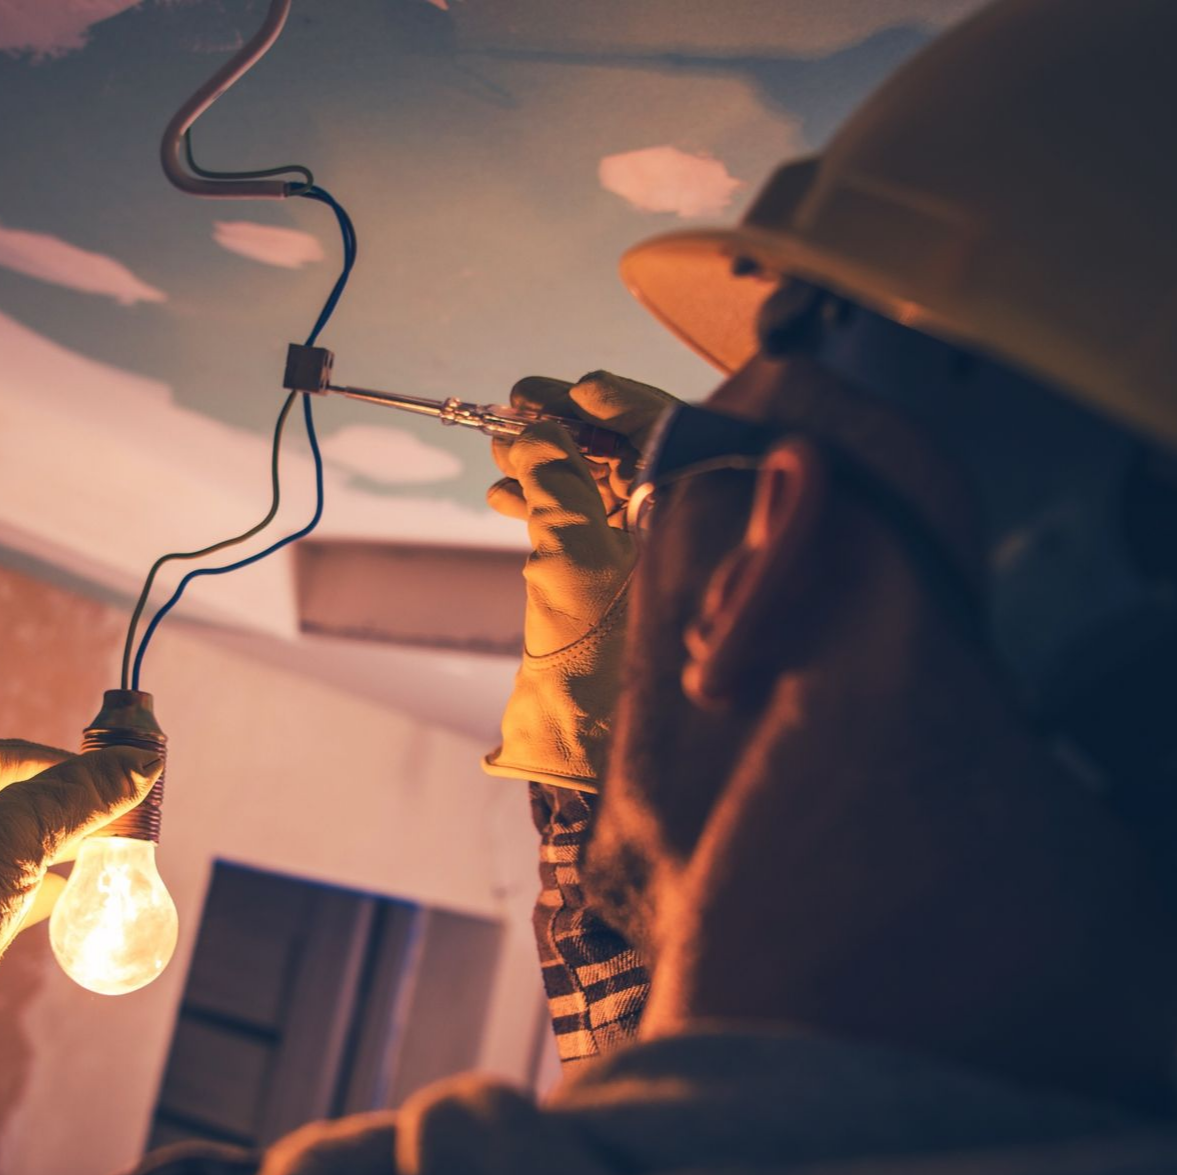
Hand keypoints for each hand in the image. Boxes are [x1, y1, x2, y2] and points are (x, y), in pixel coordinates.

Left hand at [0, 739, 161, 1127]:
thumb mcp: (24, 830)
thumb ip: (84, 795)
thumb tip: (143, 761)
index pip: (13, 756)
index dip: (64, 763)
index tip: (110, 776)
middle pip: (16, 799)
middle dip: (66, 806)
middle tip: (113, 814)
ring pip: (14, 847)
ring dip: (56, 847)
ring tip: (100, 851)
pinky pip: (6, 892)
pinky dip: (41, 890)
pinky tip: (71, 898)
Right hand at [482, 369, 672, 789]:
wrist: (584, 754)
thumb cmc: (595, 662)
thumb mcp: (569, 557)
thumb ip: (556, 483)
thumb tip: (539, 428)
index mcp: (709, 521)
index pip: (675, 435)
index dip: (618, 404)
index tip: (569, 387)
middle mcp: (699, 537)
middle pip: (642, 457)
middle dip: (574, 429)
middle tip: (517, 404)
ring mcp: (666, 565)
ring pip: (612, 492)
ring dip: (554, 464)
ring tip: (499, 447)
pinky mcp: (631, 591)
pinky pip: (597, 528)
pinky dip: (554, 507)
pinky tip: (504, 493)